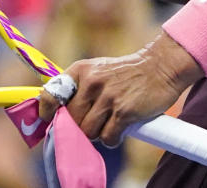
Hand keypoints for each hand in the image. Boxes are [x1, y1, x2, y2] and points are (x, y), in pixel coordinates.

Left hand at [38, 31, 202, 146]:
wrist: (160, 67)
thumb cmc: (126, 73)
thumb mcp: (98, 70)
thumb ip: (79, 87)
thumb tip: (58, 111)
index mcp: (81, 70)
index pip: (52, 94)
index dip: (47, 111)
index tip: (48, 120)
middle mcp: (92, 82)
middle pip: (71, 119)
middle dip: (78, 127)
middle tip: (92, 123)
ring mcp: (108, 97)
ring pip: (88, 131)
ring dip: (97, 133)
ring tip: (108, 124)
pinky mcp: (124, 111)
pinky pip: (108, 137)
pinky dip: (112, 139)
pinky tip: (120, 129)